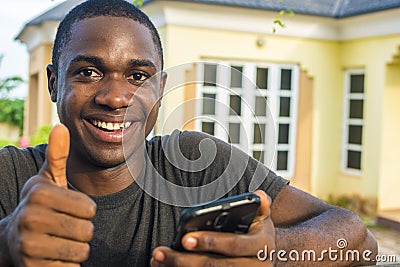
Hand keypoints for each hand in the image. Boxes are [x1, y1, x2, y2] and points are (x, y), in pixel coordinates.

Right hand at [4, 124, 95, 266]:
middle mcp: (29, 218)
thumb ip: (58, 156)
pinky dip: (69, 263)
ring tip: (61, 240)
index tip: (70, 209)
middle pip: (87, 230)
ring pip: (81, 251)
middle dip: (83, 230)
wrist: (10, 240)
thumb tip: (61, 126)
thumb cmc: (40, 206)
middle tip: (66, 227)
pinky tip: (54, 255)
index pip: (89, 208)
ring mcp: (28, 246)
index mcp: (38, 194)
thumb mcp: (48, 180)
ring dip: (77, 248)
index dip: (85, 210)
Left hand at [150, 190, 274, 266]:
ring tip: (158, 260)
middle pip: (215, 266)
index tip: (186, 239)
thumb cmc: (257, 233)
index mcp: (262, 246)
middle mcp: (256, 266)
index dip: (210, 242)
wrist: (267, 256)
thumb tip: (259, 196)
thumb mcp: (262, 218)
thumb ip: (259, 206)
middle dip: (185, 261)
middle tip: (160, 253)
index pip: (233, 245)